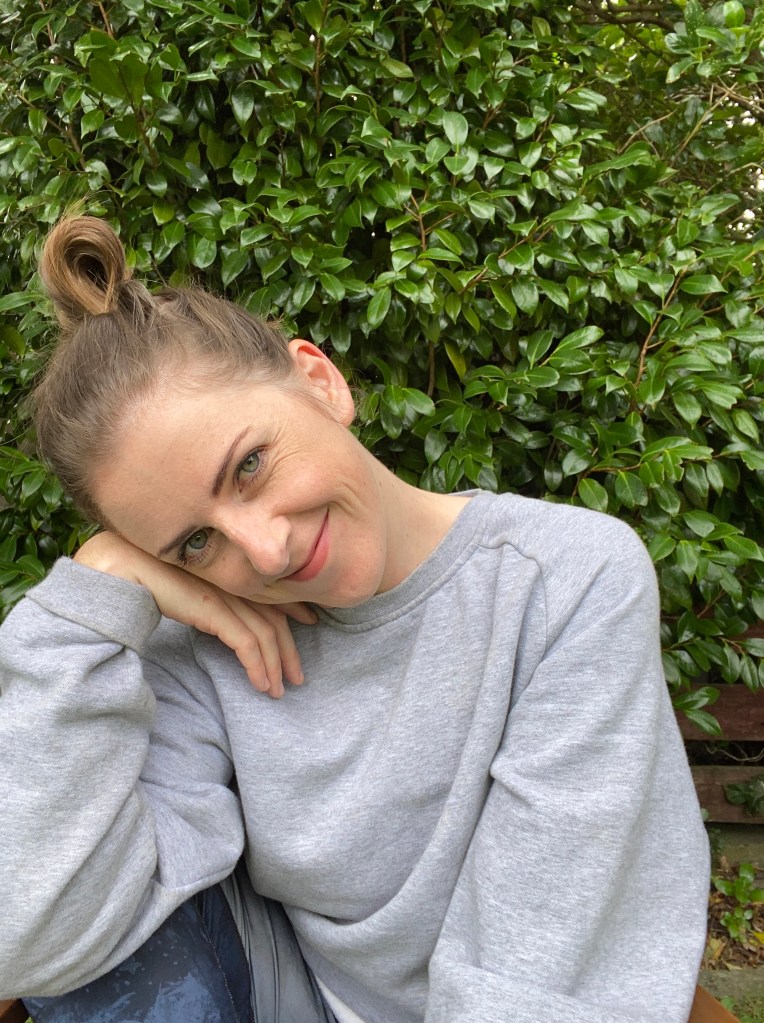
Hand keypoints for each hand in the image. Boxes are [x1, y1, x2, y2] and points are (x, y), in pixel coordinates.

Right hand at [74, 532, 315, 696]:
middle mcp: (232, 580)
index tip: (308, 624)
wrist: (117, 567)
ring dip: (275, 666)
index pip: (270, 593)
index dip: (292, 610)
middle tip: (298, 675)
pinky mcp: (213, 610)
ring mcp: (224, 594)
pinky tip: (262, 685)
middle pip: (273, 617)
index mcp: (228, 572)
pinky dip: (258, 666)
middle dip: (289, 648)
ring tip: (280, 689)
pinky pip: (247, 644)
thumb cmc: (143, 575)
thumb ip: (208, 598)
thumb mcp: (187, 588)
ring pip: (265, 633)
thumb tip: (220, 618)